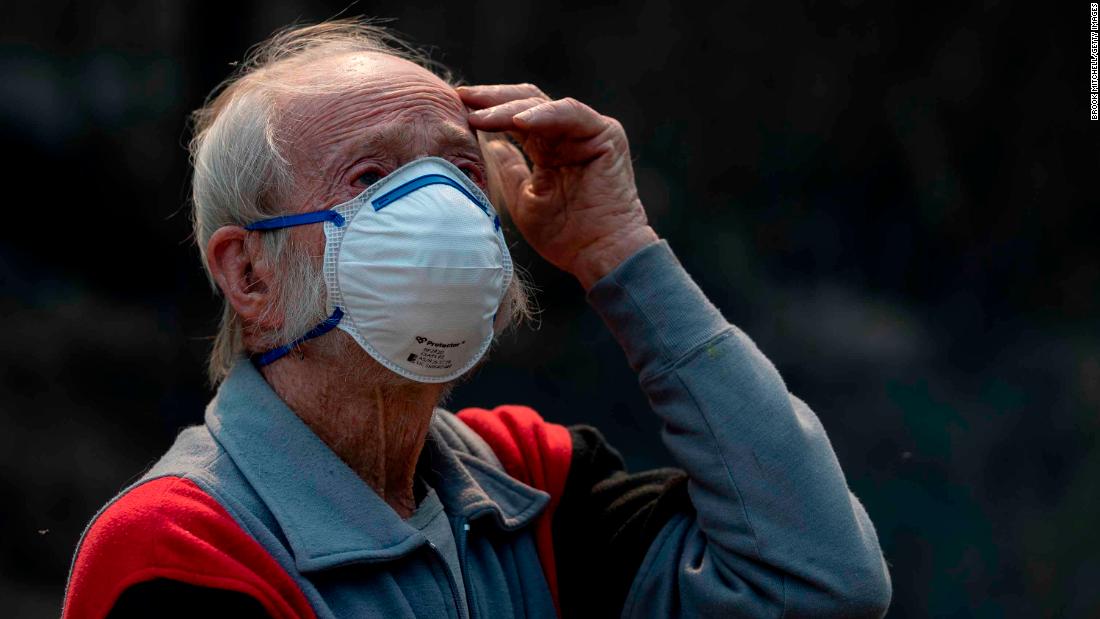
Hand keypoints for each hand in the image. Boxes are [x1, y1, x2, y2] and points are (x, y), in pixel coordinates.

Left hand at [458, 84, 658, 289]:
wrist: (600, 255)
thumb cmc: (565, 236)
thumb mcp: (524, 198)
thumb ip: (510, 169)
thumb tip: (490, 144)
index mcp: (550, 148)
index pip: (515, 117)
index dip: (486, 111)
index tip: (454, 107)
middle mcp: (569, 135)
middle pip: (526, 103)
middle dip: (491, 99)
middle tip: (460, 97)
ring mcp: (588, 131)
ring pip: (542, 105)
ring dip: (508, 108)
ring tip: (479, 114)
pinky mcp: (605, 134)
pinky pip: (570, 114)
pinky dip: (543, 115)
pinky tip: (517, 121)